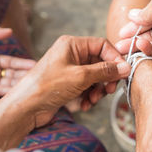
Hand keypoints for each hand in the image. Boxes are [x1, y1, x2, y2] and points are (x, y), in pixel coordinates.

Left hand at [0, 25, 35, 97]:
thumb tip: (10, 31)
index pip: (13, 62)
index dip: (24, 64)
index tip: (36, 64)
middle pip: (14, 74)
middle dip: (26, 75)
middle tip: (39, 76)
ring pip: (9, 84)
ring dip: (20, 84)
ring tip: (32, 85)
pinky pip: (0, 93)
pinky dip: (10, 93)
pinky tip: (19, 92)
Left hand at [3, 35, 130, 126]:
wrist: (26, 107)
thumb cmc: (47, 86)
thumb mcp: (80, 76)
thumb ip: (105, 71)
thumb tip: (125, 67)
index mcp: (72, 44)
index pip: (102, 45)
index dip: (114, 58)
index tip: (123, 72)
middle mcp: (71, 54)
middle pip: (100, 61)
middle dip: (106, 78)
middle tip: (109, 90)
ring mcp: (69, 69)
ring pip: (95, 76)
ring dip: (98, 89)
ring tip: (93, 100)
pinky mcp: (68, 83)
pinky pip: (87, 86)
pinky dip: (89, 95)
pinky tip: (85, 105)